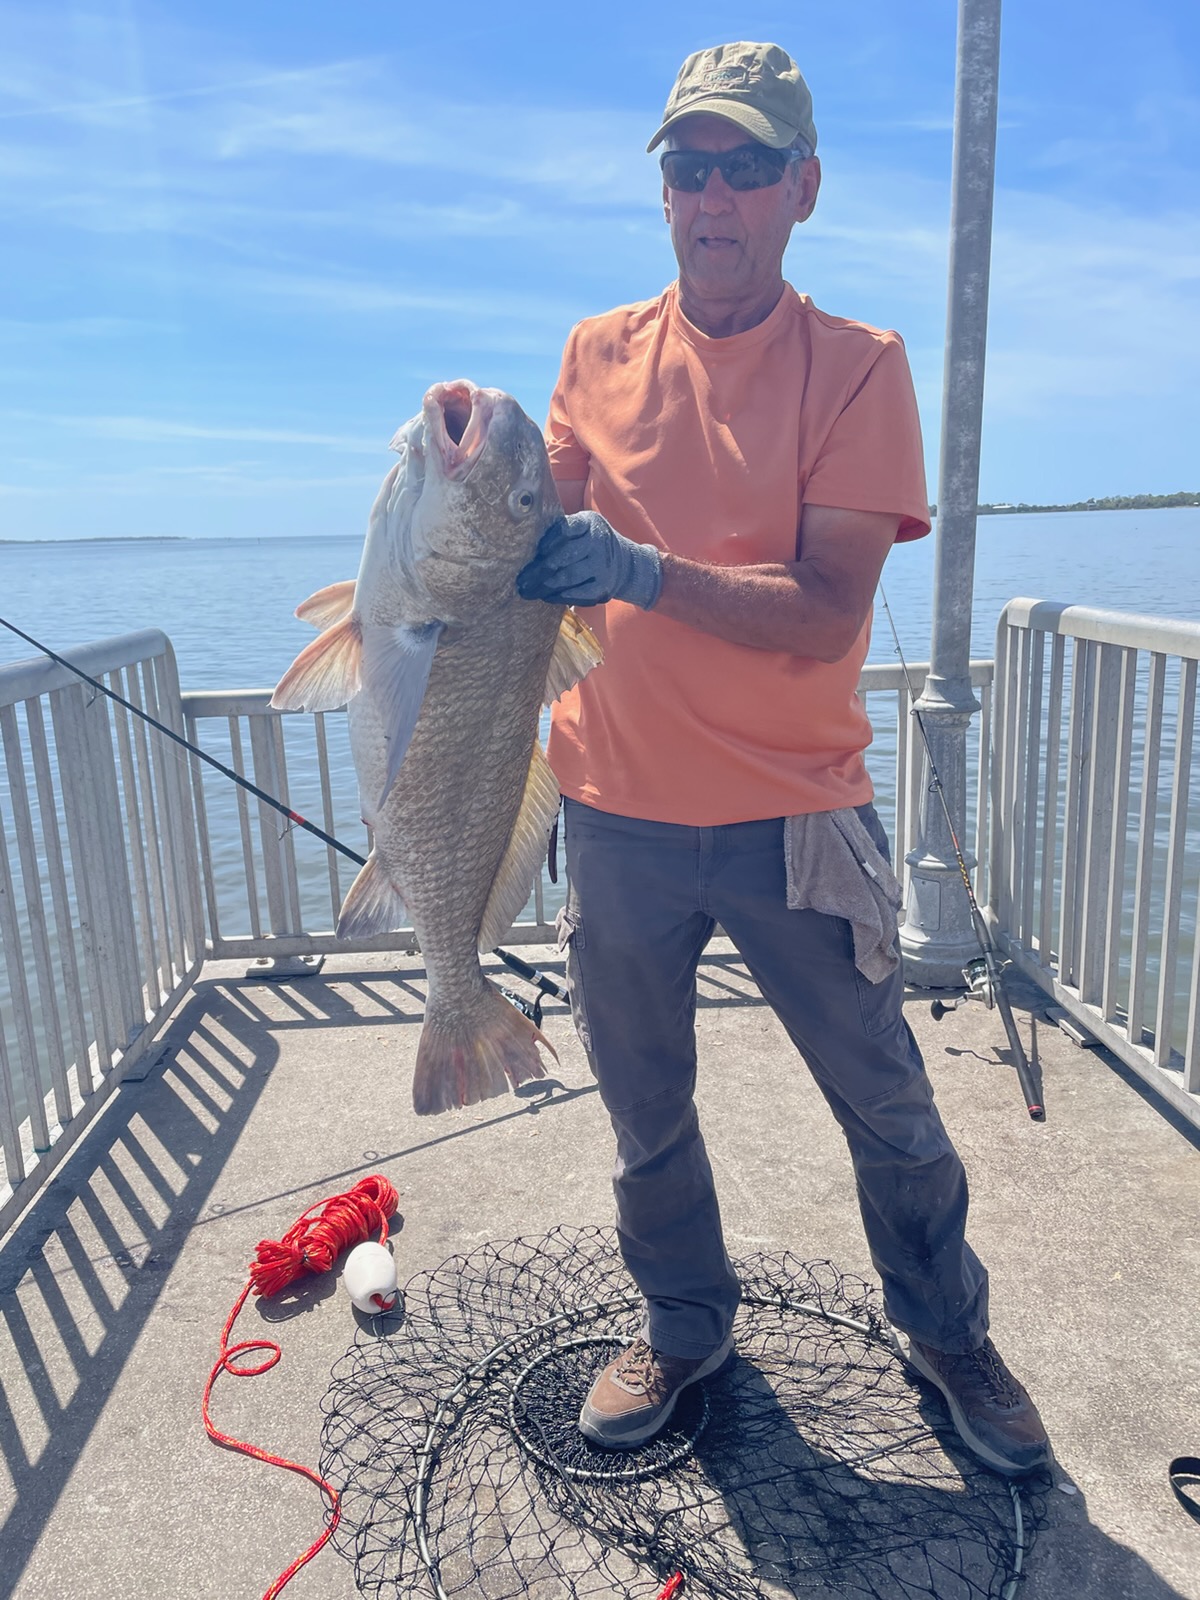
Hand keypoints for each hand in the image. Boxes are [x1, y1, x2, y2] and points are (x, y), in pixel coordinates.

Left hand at [516, 511, 662, 608]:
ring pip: (568, 578)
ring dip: (544, 587)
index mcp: (590, 522)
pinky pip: (576, 594)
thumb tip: (524, 546)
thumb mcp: (582, 529)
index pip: (565, 529)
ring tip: (528, 591)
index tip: (534, 552)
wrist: (625, 564)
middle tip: (521, 581)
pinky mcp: (603, 588)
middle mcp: (599, 542)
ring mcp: (603, 566)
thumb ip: (560, 532)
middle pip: (563, 557)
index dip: (547, 541)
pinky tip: (546, 596)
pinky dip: (558, 597)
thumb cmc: (591, 544)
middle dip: (538, 571)